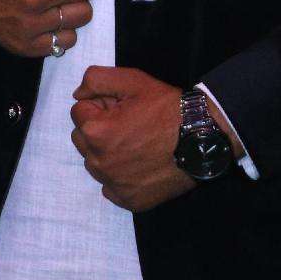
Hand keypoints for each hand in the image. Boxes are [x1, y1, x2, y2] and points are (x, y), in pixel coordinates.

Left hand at [70, 66, 195, 211]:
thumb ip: (96, 80)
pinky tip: (141, 165)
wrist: (202, 139)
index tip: (121, 108)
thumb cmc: (168, 109)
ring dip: (107, 153)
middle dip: (98, 130)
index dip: (100, 105)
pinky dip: (121, 177)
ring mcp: (113, 184)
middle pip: (82, 140)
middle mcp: (99, 162)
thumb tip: (78, 94)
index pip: (78, 112)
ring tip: (136, 145)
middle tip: (129, 125)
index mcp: (95, 131)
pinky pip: (111, 187)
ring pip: (95, 164)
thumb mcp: (133, 81)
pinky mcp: (128, 199)